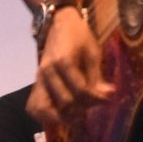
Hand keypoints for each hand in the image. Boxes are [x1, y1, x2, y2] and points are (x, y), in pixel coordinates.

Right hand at [29, 5, 102, 122]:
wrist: (58, 23)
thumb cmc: (79, 36)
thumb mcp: (93, 52)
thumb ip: (97, 77)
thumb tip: (108, 96)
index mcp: (64, 62)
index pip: (80, 91)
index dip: (96, 99)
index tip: (107, 100)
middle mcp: (48, 72)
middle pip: (65, 102)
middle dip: (82, 108)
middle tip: (93, 105)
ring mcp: (39, 79)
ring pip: (42, 108)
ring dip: (59, 118)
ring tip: (73, 118)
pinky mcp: (36, 83)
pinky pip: (34, 105)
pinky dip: (44, 116)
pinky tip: (59, 116)